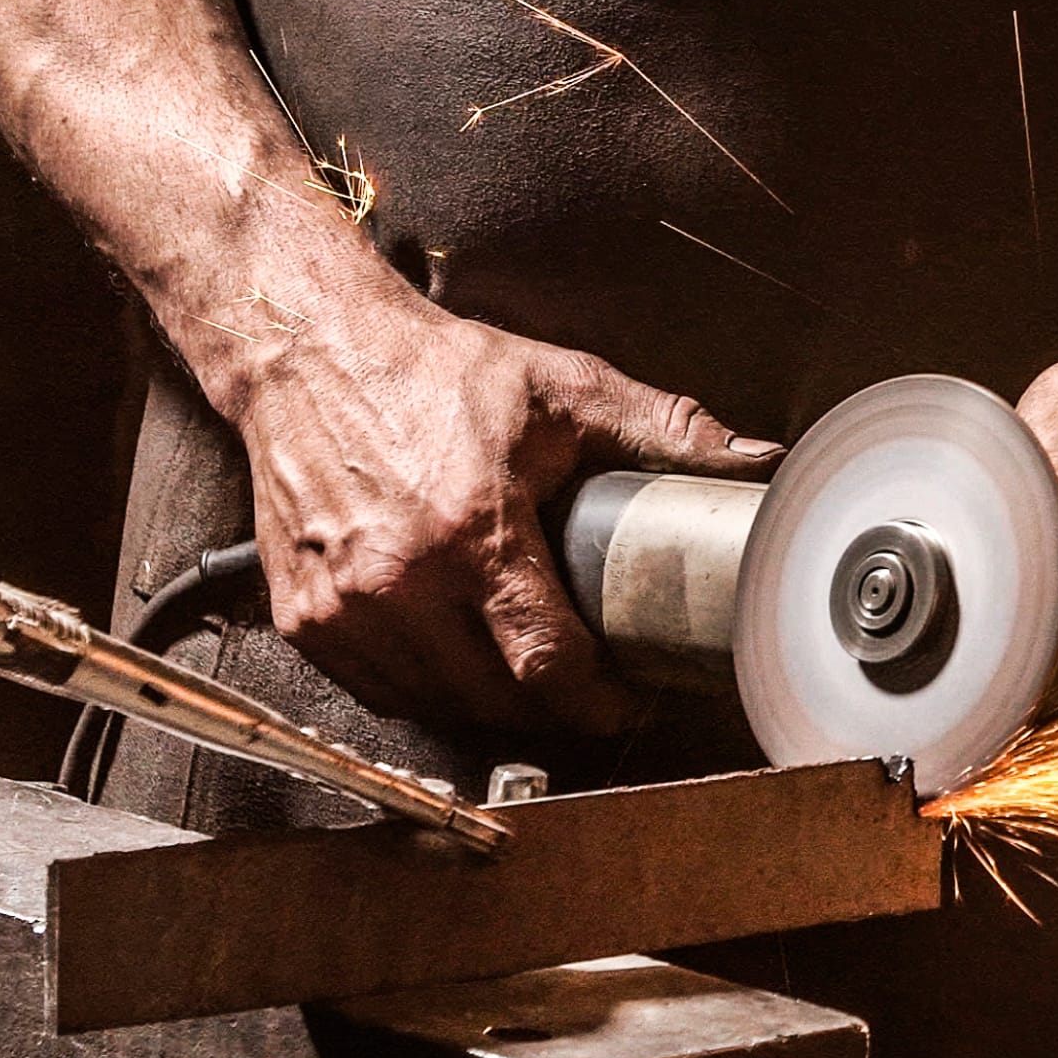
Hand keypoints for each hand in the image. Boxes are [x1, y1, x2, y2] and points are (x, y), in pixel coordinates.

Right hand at [226, 285, 781, 735]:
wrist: (313, 350)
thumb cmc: (434, 370)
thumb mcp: (565, 388)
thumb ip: (665, 428)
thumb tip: (753, 458)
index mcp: (472, 532)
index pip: (548, 665)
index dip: (599, 700)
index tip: (628, 699)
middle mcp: (400, 582)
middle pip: (496, 700)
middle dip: (554, 707)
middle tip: (590, 685)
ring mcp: (343, 608)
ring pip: (436, 705)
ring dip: (491, 705)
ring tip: (530, 673)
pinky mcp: (304, 616)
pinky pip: (379, 691)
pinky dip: (427, 690)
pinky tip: (461, 660)